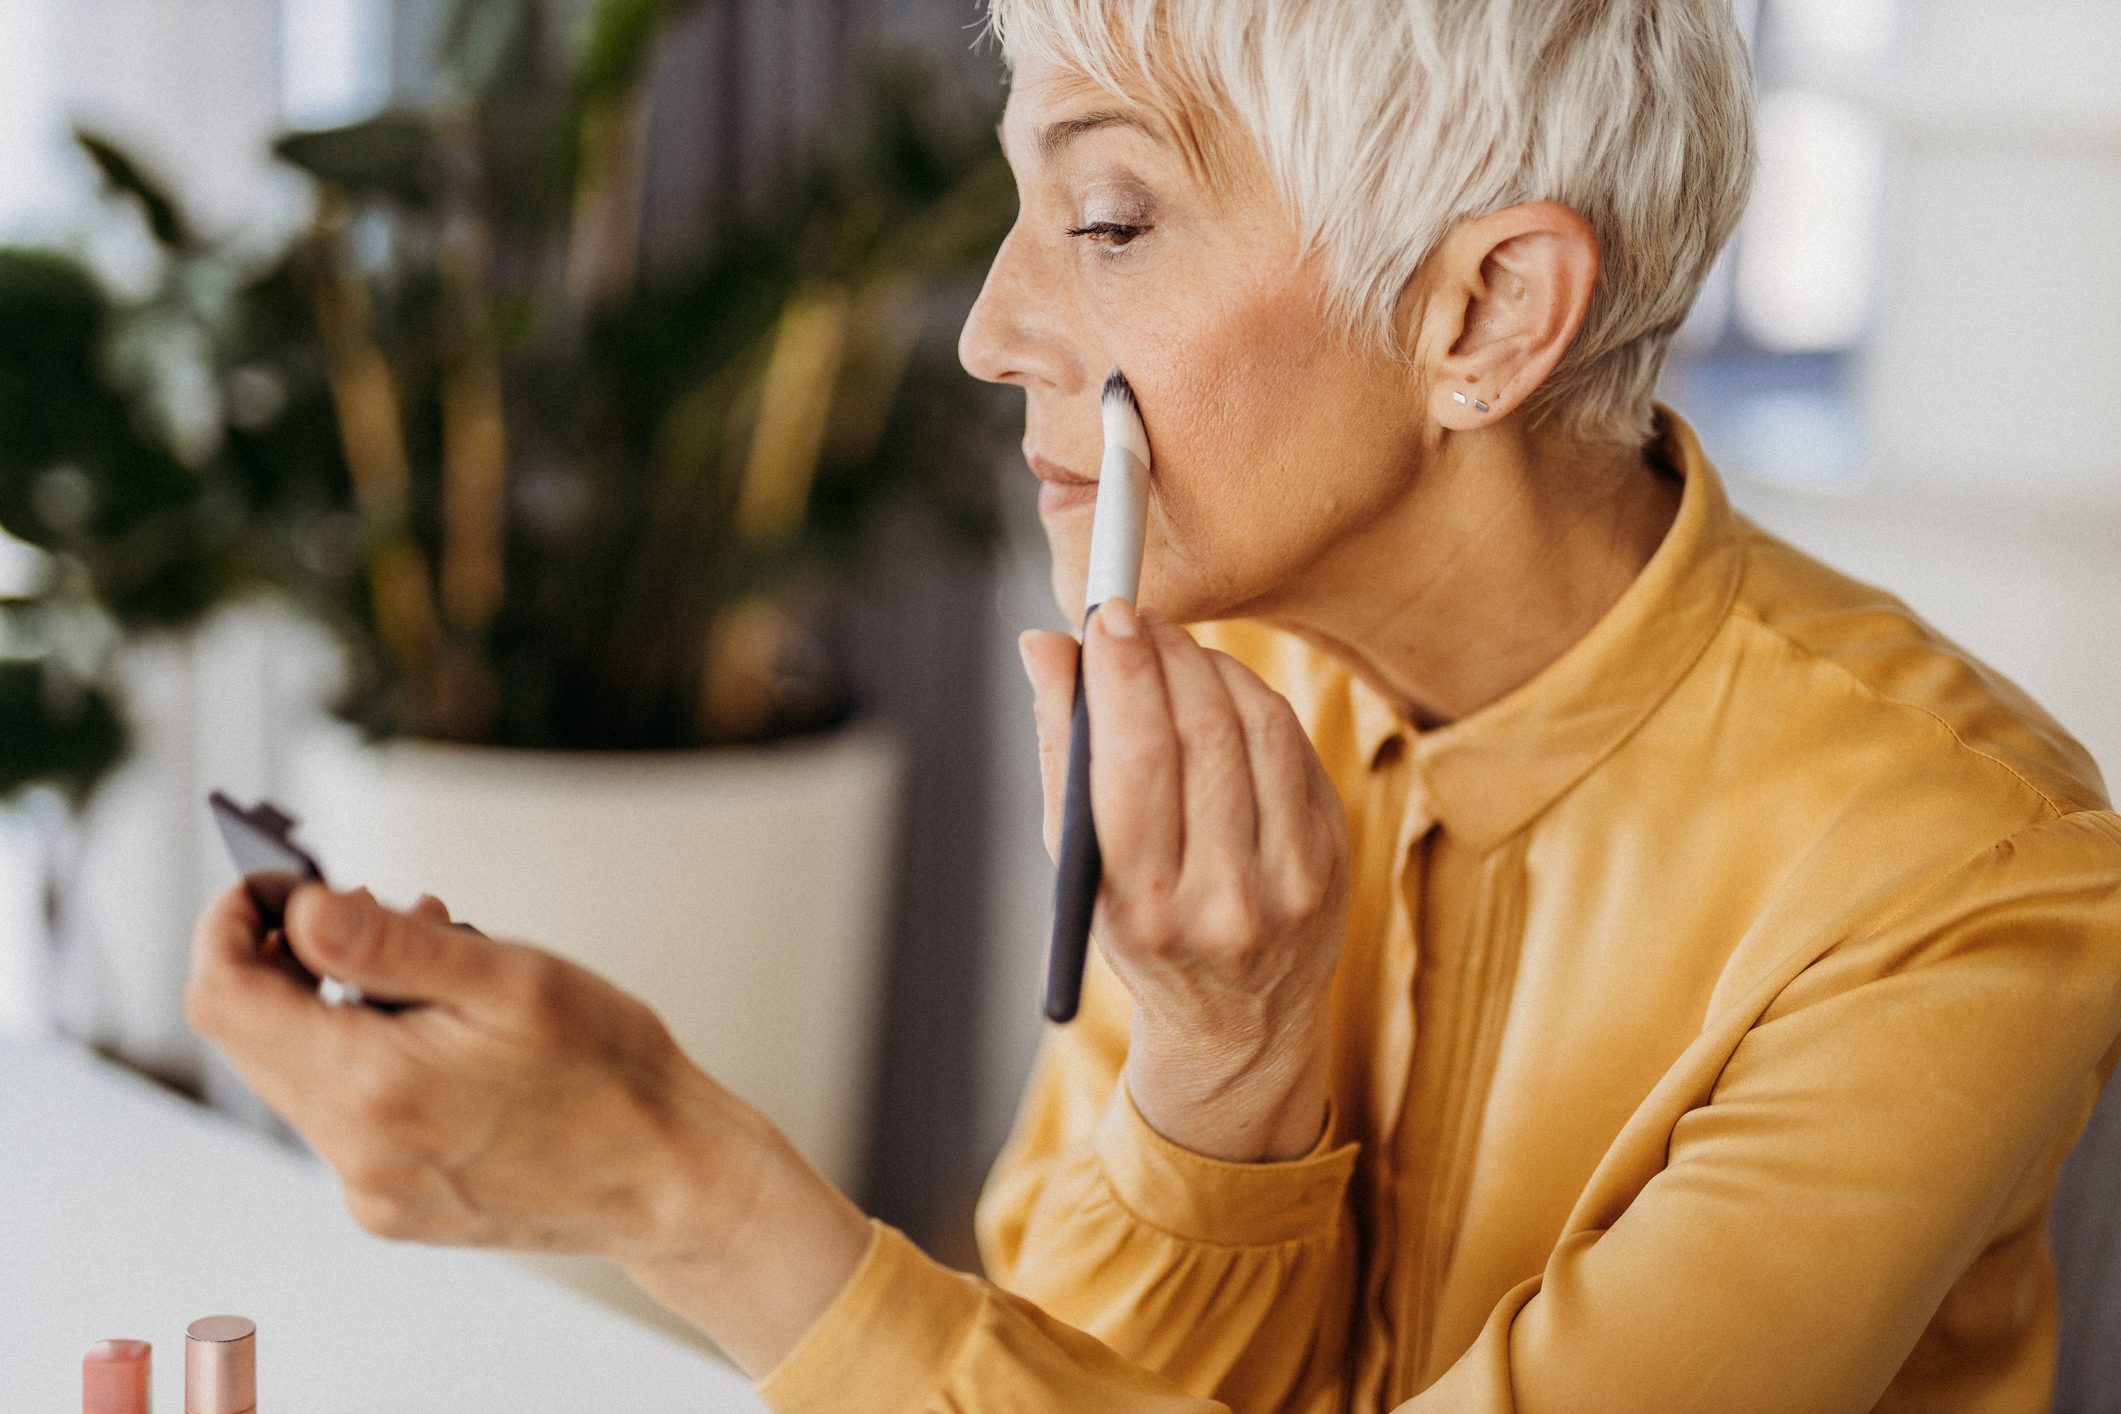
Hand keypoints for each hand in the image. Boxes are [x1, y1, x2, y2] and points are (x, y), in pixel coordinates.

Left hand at [185, 882, 869, 1374]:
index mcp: (371, 1087)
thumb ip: (389, 944)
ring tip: (433, 975)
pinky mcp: (393, 1207)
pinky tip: (443, 1039)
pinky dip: (369, 1063)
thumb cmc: (609, 1072)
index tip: (272, 885)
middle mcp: (353, 1152)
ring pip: (298, 1077)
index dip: (231, 925)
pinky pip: (343, 1119)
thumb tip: (299, 909)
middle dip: (289, 962)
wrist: (670, 1179)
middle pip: (250, 1038)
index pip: (224, 997)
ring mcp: (370, 1189)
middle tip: (370, 912)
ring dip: (336, 1011)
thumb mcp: (509, 978)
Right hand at [1020, 599, 1351, 1162]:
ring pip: (1256, 726)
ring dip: (1210, 666)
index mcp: (1146, 908)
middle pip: (1200, 732)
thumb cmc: (1141, 932)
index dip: (1122, 675)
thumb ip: (1060, 750)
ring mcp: (1293, 881)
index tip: (1104, 617)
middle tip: (1135, 620)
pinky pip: (1295, 745)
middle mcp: (1227, 900)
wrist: (1240, 1024)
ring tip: (1173, 652)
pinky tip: (1220, 690)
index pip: (1137, 762)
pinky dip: (1253, 698)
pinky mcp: (1335, 856)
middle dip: (1164, 656)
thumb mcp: (1079, 864)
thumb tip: (1046, 646)